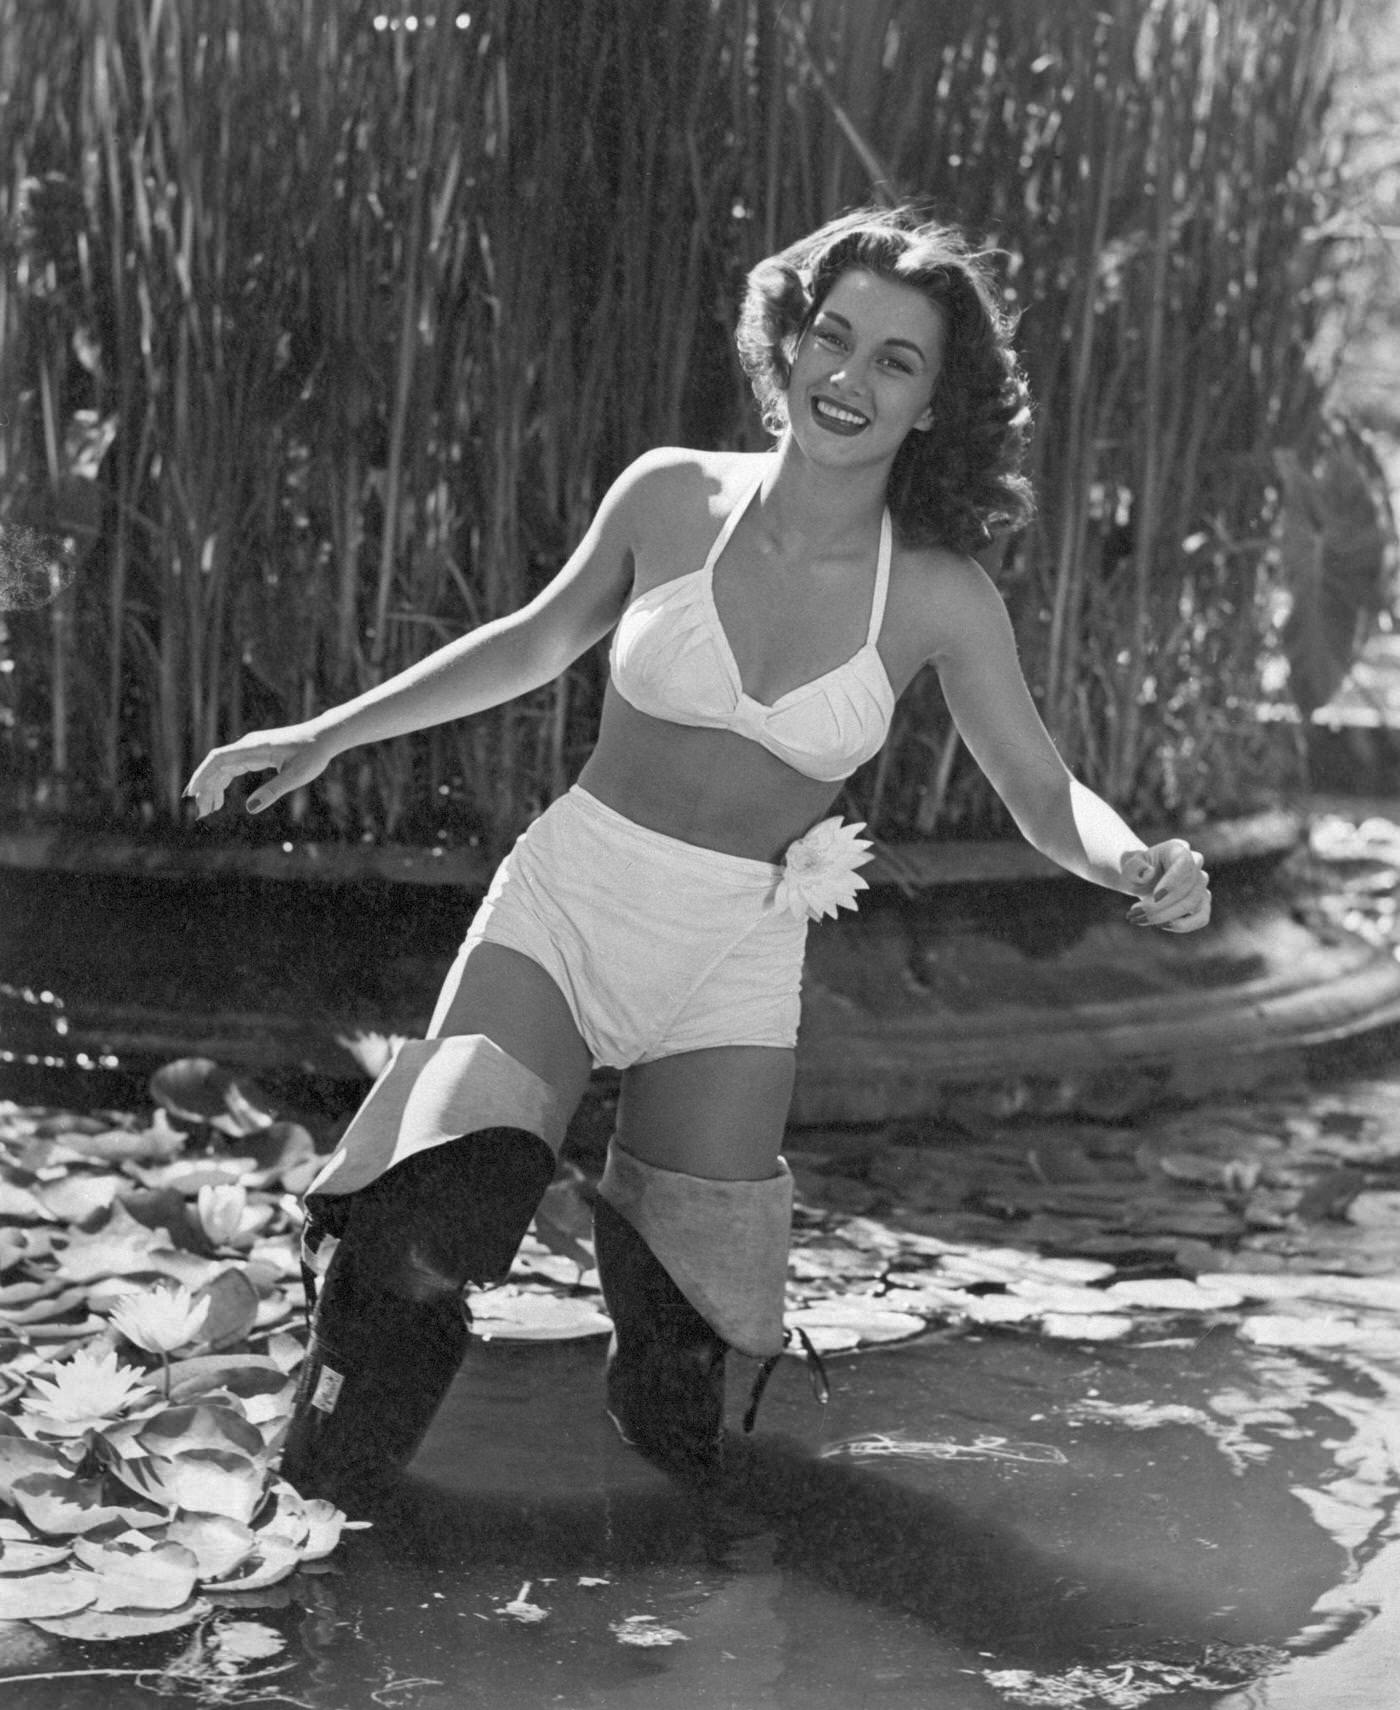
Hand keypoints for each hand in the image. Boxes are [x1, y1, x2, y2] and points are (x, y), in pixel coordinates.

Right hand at [183, 722, 335, 819]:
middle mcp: (247, 746)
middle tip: (201, 814)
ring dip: (212, 788)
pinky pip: (231, 769)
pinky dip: (222, 784)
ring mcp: (249, 749)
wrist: (323, 738)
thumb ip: (273, 791)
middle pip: (215, 766)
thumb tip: (250, 809)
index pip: (218, 760)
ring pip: (221, 768)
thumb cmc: (312, 755)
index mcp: (253, 748)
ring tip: (208, 812)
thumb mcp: (295, 776)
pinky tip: (220, 801)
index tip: (192, 794)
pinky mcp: (254, 754)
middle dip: (205, 788)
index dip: (202, 776)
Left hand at [1120, 839, 1210, 932]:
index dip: (1173, 883)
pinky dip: (1184, 925)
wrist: (1141, 879)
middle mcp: (1195, 864)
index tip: (1155, 897)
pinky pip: (1202, 918)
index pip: (1185, 863)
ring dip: (1165, 917)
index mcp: (1178, 849)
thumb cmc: (1136, 870)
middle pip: (1188, 888)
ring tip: (1139, 919)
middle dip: (1160, 905)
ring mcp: (1200, 884)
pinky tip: (1162, 925)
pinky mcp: (1202, 902)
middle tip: (1134, 913)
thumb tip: (1148, 873)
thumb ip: (1134, 867)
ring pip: (1193, 903)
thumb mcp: (1128, 865)